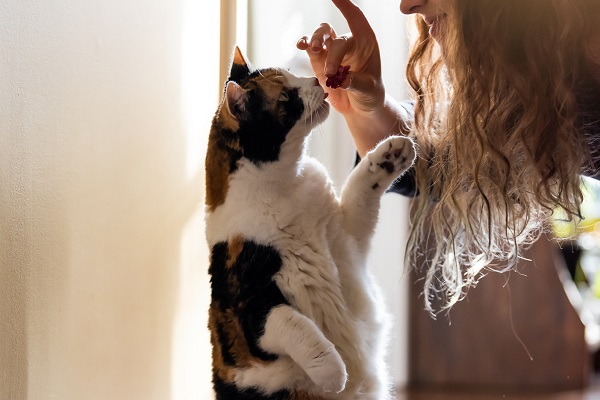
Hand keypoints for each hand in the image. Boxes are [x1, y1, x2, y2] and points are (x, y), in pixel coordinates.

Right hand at [297, 0, 384, 117]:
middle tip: (331, 72)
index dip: (346, 6)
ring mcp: (332, 50)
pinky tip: (301, 45)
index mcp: (365, 42)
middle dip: (332, 52)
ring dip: (315, 41)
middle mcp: (348, 42)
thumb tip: (343, 80)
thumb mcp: (369, 90)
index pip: (356, 18)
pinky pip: (310, 47)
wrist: (359, 106)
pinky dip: (304, 43)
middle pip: (334, 35)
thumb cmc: (370, 94)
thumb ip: (357, 83)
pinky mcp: (320, 60)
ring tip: (314, 52)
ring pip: (321, 35)